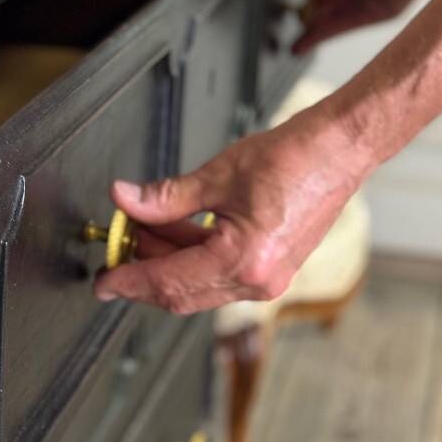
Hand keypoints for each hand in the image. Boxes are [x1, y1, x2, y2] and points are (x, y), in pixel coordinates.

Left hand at [94, 112, 364, 314]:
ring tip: (139, 228)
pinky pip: (217, 272)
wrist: (339, 150)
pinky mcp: (271, 267)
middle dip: (143, 271)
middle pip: (181, 292)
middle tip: (116, 246)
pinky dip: (190, 254)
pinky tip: (170, 229)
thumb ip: (165, 197)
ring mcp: (267, 278)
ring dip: (165, 259)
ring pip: (198, 283)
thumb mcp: (217, 176)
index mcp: (244, 261)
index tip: (102, 281)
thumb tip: (125, 200)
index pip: (169, 282)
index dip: (129, 281)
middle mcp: (258, 280)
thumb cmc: (294, 158)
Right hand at [295, 0, 440, 53]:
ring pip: (336, 22)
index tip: (291, 11)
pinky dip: (330, 32)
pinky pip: (349, 25)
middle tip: (296, 43)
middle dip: (311, 27)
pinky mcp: (380, 13)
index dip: (307, 8)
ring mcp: (367, 3)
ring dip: (317, 34)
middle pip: (328, 13)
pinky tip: (312, 38)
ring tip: (298, 47)